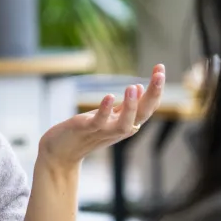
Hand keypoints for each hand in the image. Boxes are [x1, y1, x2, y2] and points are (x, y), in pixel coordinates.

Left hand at [38, 64, 165, 169]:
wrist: (60, 153)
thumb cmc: (86, 133)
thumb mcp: (109, 117)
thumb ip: (124, 106)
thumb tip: (140, 87)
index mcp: (127, 123)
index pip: (149, 106)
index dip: (157, 88)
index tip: (160, 67)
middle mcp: (120, 129)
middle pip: (144, 113)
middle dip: (154, 94)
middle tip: (160, 74)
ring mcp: (103, 131)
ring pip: (124, 123)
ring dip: (131, 106)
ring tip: (133, 86)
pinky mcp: (86, 130)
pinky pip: (98, 122)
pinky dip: (104, 110)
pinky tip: (108, 96)